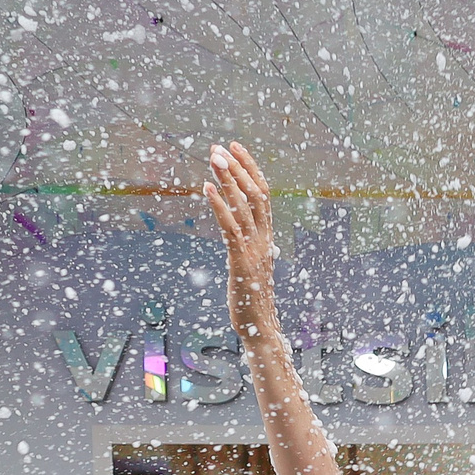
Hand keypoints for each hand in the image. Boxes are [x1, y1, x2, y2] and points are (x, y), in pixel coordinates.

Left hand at [203, 142, 277, 336]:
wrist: (261, 327)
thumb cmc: (252, 299)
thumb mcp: (251, 265)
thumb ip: (247, 246)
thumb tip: (239, 233)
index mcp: (266, 237)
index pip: (263, 194)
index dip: (249, 168)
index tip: (235, 148)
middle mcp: (263, 238)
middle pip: (256, 193)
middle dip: (238, 167)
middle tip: (220, 147)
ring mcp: (254, 249)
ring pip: (244, 206)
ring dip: (228, 179)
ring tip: (214, 158)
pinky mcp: (242, 261)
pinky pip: (231, 228)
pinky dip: (220, 206)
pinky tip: (208, 188)